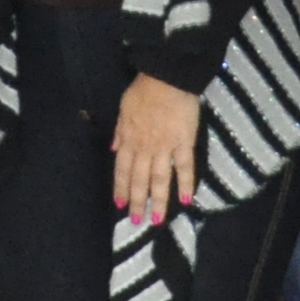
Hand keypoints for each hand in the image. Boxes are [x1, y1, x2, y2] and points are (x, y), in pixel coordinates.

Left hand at [111, 74, 201, 225]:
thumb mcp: (123, 109)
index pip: (122, 169)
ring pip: (159, 178)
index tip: (120, 206)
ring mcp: (164, 146)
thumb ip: (119, 131)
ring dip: (158, 200)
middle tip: (136, 222)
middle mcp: (144, 147)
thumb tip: (113, 148)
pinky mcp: (184, 142)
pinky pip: (185, 166)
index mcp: (128, 138)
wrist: (167, 78)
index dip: (121, 188)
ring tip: (156, 219)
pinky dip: (185, 183)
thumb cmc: (144, 90)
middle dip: (137, 202)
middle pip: (139, 179)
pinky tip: (186, 200)